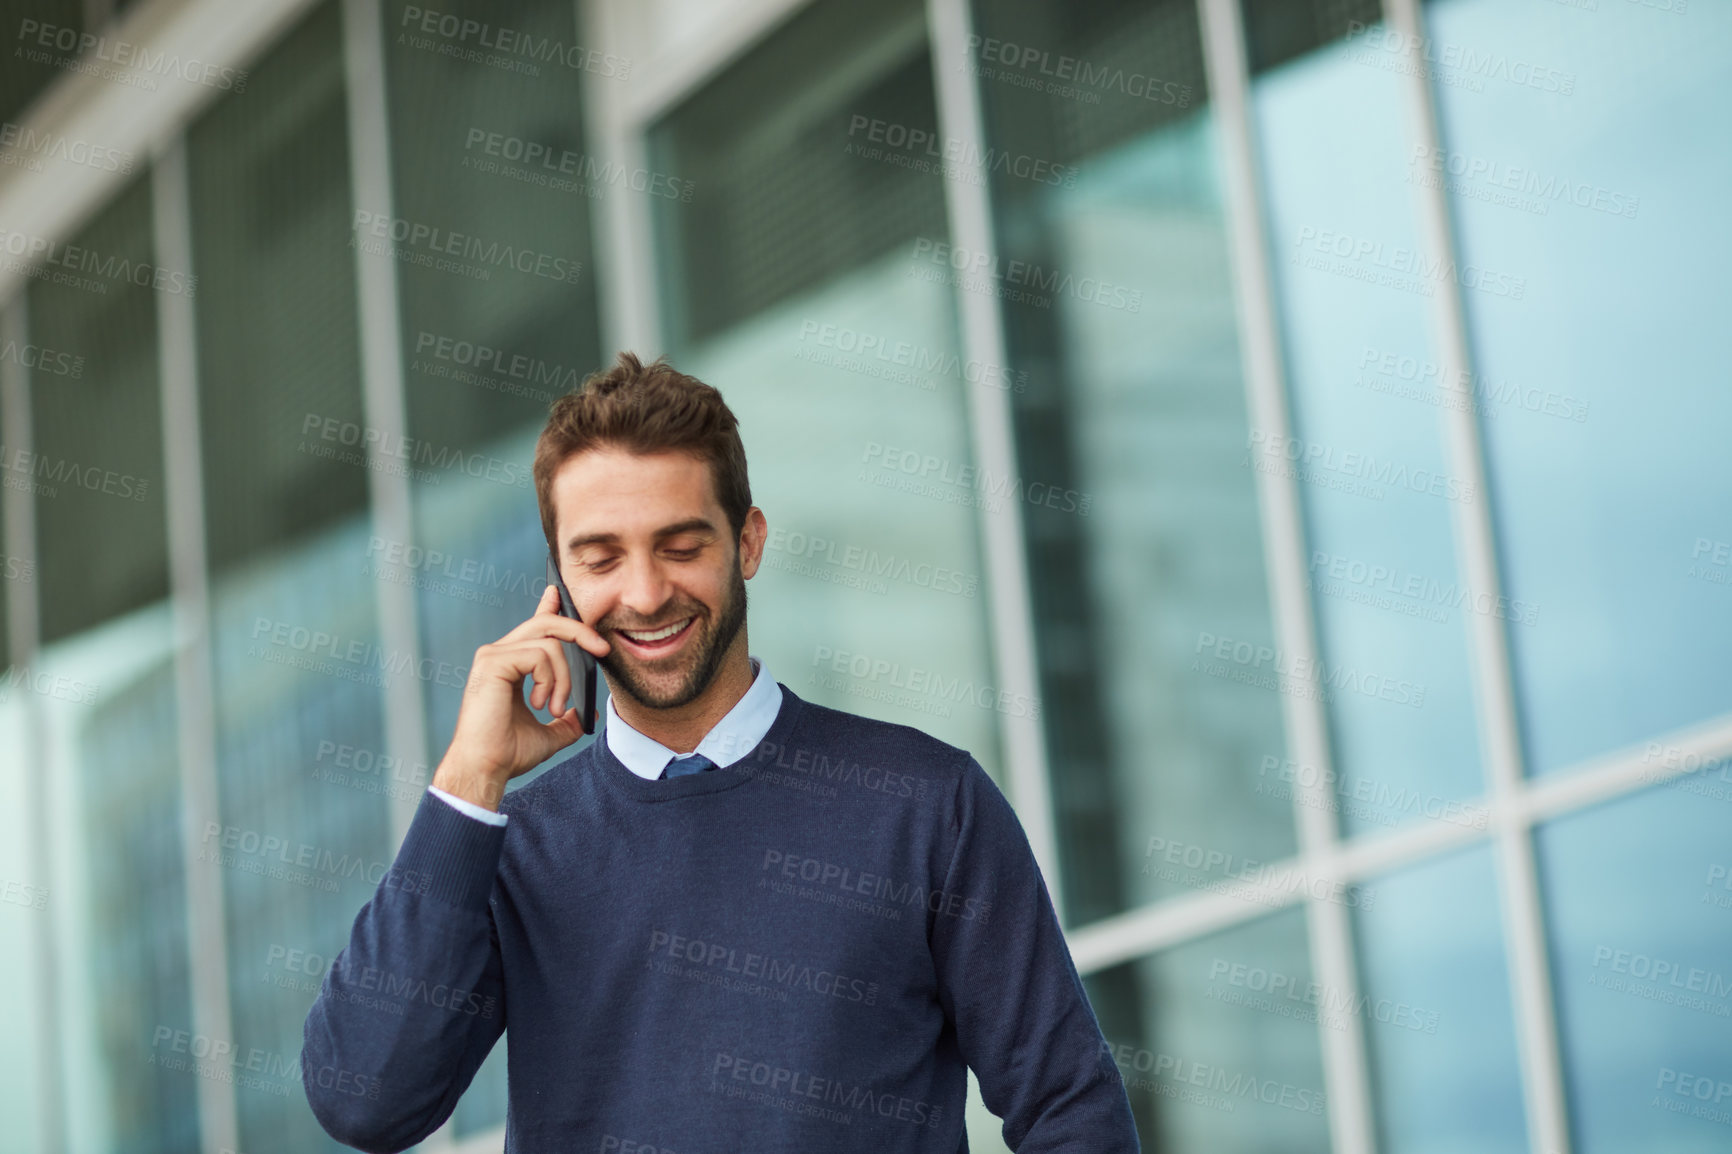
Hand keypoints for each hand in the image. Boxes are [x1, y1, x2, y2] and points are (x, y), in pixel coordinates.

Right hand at [431, 584, 609, 809]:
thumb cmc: (508, 754)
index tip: (557, 593)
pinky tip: (539, 703)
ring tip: (554, 707)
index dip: (548, 607)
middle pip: (546, 623)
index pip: (533, 628)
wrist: (486, 769)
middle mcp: (498, 654)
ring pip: (549, 643)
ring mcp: (493, 655)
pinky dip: (550, 679)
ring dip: (564, 677)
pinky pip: (540, 654)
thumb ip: (566, 720)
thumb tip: (584, 714)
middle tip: (603, 651)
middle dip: (580, 631)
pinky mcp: (493, 662)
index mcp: (509, 665)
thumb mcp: (548, 734)